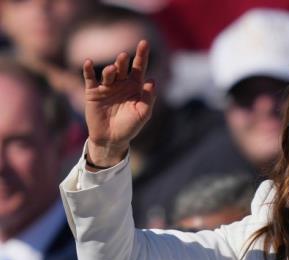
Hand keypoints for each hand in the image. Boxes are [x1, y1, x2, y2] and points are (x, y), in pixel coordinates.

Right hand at [84, 39, 155, 166]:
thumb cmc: (129, 127)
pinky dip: (88, 70)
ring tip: (112, 70)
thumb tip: (152, 81)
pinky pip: (90, 78)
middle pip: (123, 67)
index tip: (144, 43)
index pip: (139, 68)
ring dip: (110, 69)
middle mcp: (121, 83)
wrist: (111, 139)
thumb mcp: (142, 114)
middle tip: (124, 56)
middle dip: (123, 61)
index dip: (142, 55)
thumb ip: (148, 99)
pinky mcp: (93, 91)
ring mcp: (107, 86)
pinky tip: (89, 63)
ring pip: (108, 72)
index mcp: (134, 87)